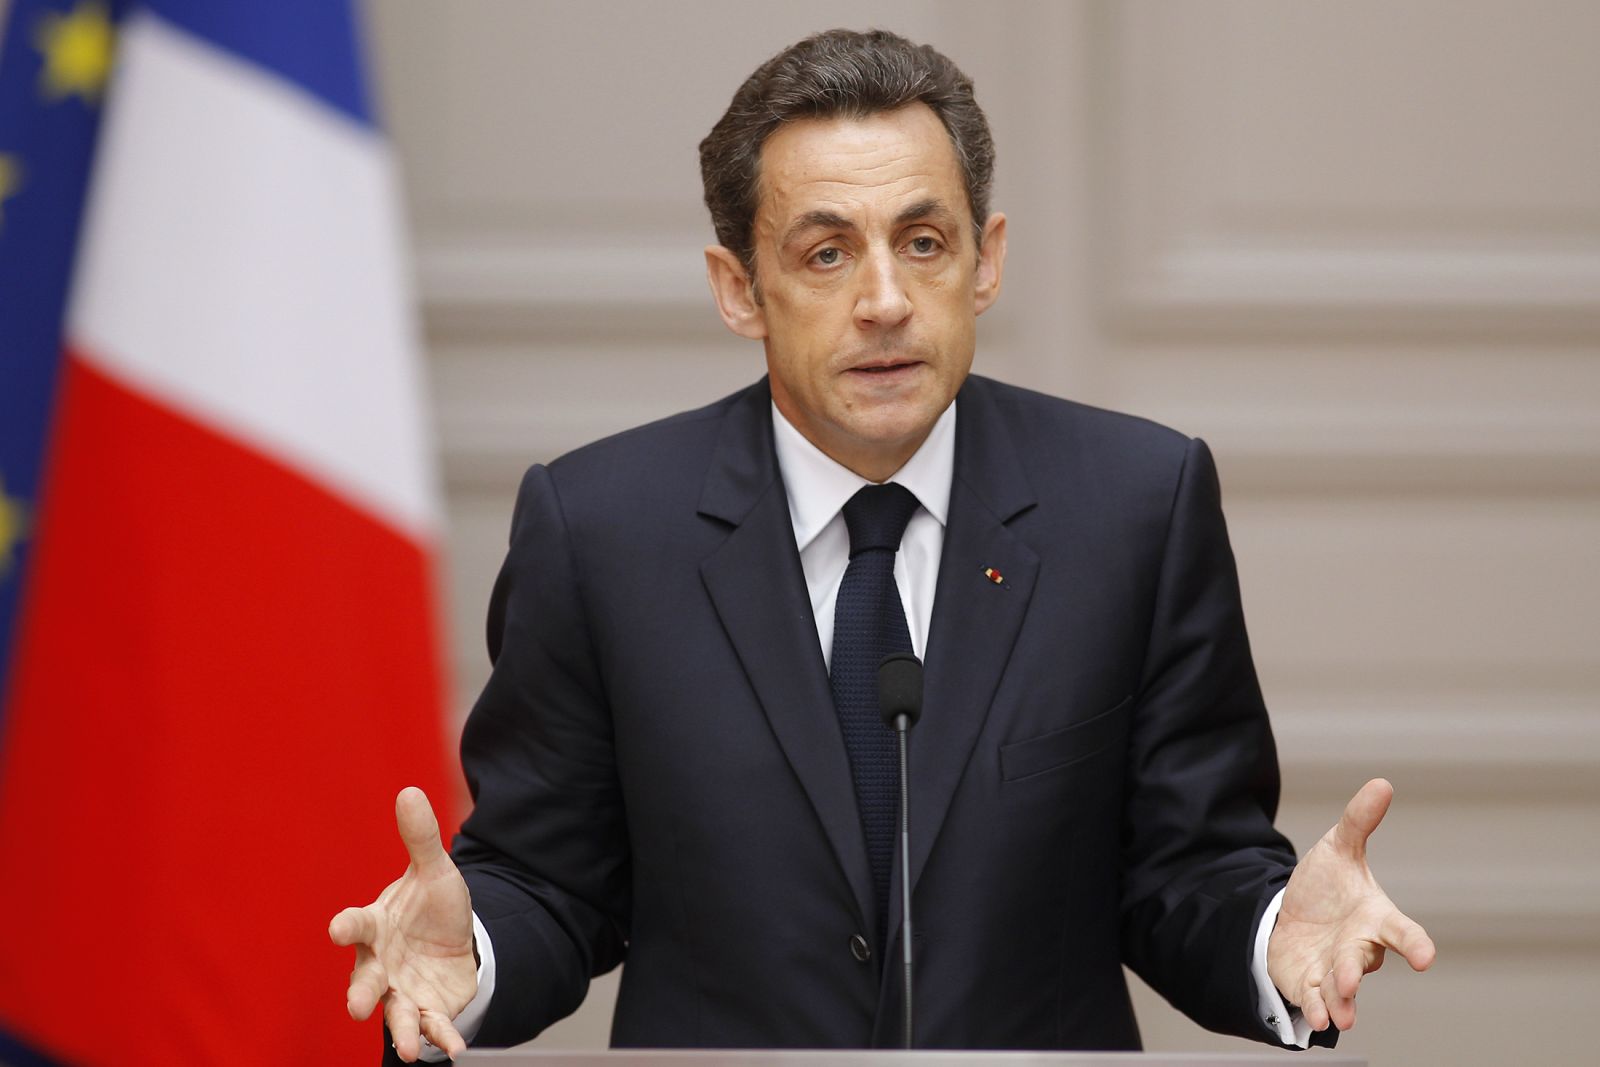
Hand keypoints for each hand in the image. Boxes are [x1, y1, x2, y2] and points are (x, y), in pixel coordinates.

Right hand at [330, 787, 477, 1061]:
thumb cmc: (431, 907)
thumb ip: (421, 838)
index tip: (337, 929)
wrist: (454, 942)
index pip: (356, 924)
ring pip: (394, 1013)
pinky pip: (430, 1026)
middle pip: (366, 979)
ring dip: (399, 1030)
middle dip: (361, 992)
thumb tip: (409, 791)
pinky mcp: (425, 1009)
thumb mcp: (435, 871)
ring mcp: (400, 991)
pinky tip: (454, 1049)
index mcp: (376, 925)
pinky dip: (440, 1038)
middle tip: (357, 1005)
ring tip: (406, 1048)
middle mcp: (380, 963)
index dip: (346, 926)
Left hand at [1267, 777, 1435, 1033]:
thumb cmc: (1327, 885)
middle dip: (1356, 972)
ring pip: (1342, 989)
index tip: (1426, 956)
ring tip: (1340, 1013)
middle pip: (1363, 961)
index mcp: (1374, 918)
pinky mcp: (1311, 985)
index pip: (1401, 931)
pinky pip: (1316, 1001)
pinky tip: (1314, 1020)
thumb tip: (1382, 783)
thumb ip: (1360, 821)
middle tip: (1350, 981)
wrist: (1291, 914)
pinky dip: (1316, 1010)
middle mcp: (1359, 949)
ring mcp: (1336, 970)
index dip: (1415, 944)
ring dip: (1340, 999)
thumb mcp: (1339, 848)